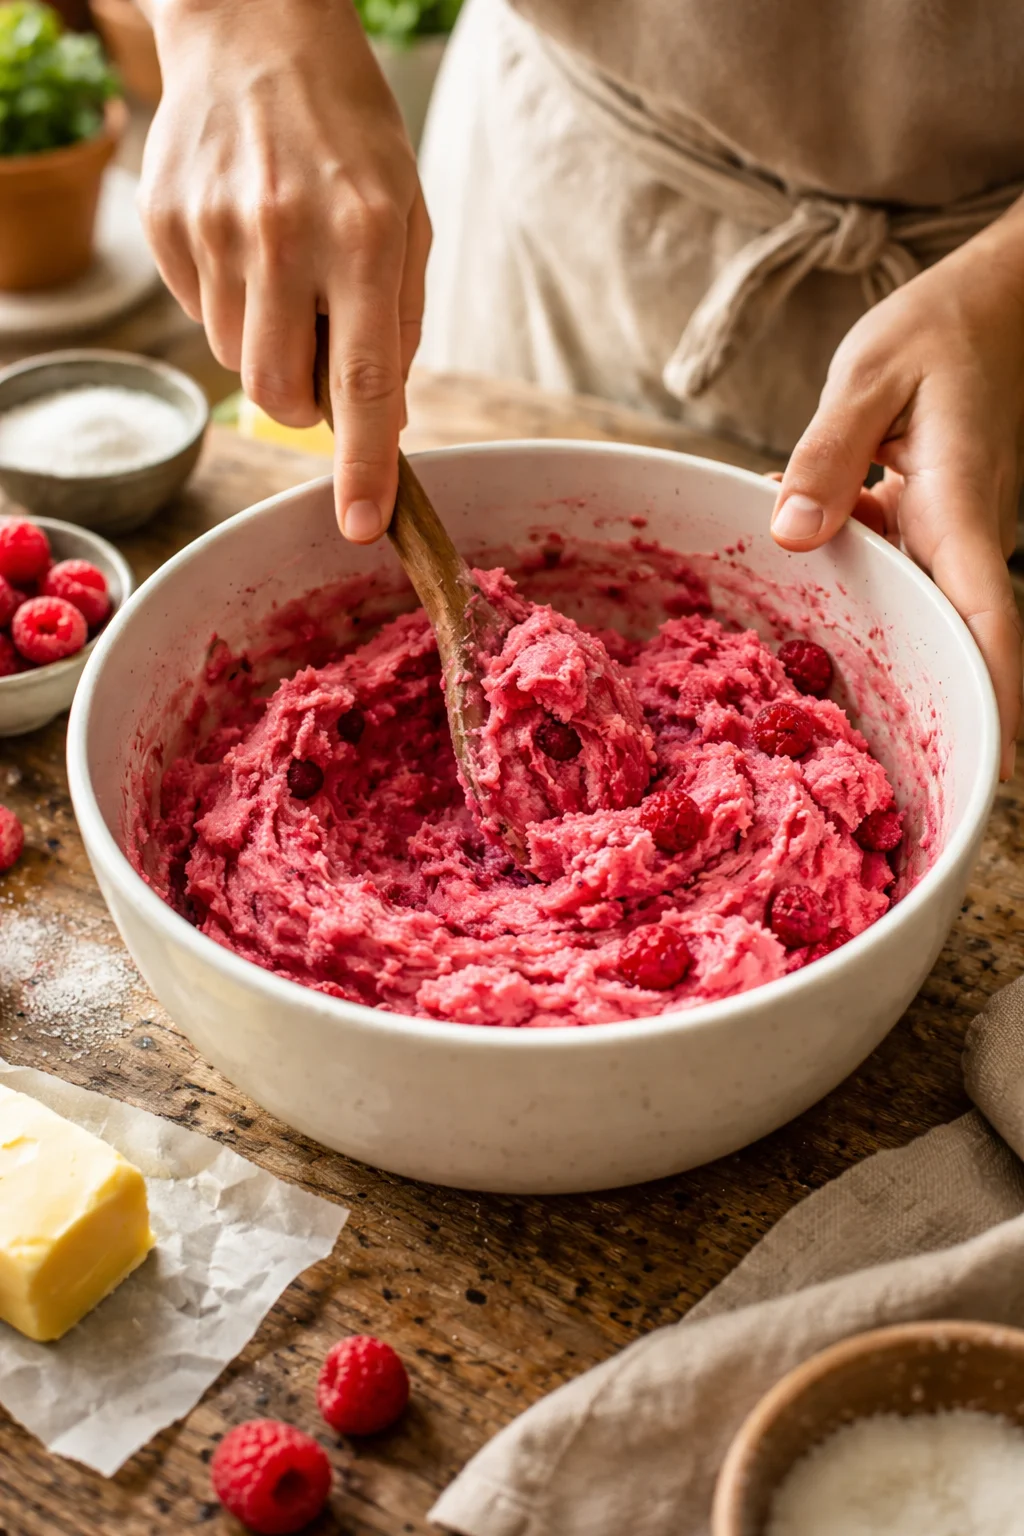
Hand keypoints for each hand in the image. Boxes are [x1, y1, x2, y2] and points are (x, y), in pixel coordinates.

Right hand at [140, 0, 430, 542]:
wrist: (256, 30)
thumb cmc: (349, 137)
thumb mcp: (406, 218)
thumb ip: (398, 323)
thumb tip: (381, 425)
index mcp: (363, 235)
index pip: (365, 379)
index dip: (362, 464)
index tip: (361, 525)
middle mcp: (283, 235)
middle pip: (282, 395)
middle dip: (308, 402)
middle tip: (324, 348)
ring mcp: (213, 229)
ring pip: (238, 363)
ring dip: (269, 345)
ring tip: (286, 269)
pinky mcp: (165, 224)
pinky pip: (199, 316)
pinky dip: (230, 304)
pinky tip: (245, 243)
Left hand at [771, 201, 1023, 778]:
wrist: (996, 302)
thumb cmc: (940, 329)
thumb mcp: (869, 375)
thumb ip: (828, 454)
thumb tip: (793, 534)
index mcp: (959, 508)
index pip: (989, 618)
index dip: (994, 693)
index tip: (990, 762)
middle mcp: (965, 537)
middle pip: (953, 641)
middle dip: (925, 709)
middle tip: (867, 782)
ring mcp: (954, 537)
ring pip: (916, 612)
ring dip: (871, 649)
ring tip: (798, 700)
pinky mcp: (935, 528)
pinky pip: (896, 576)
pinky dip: (855, 590)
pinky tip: (798, 575)